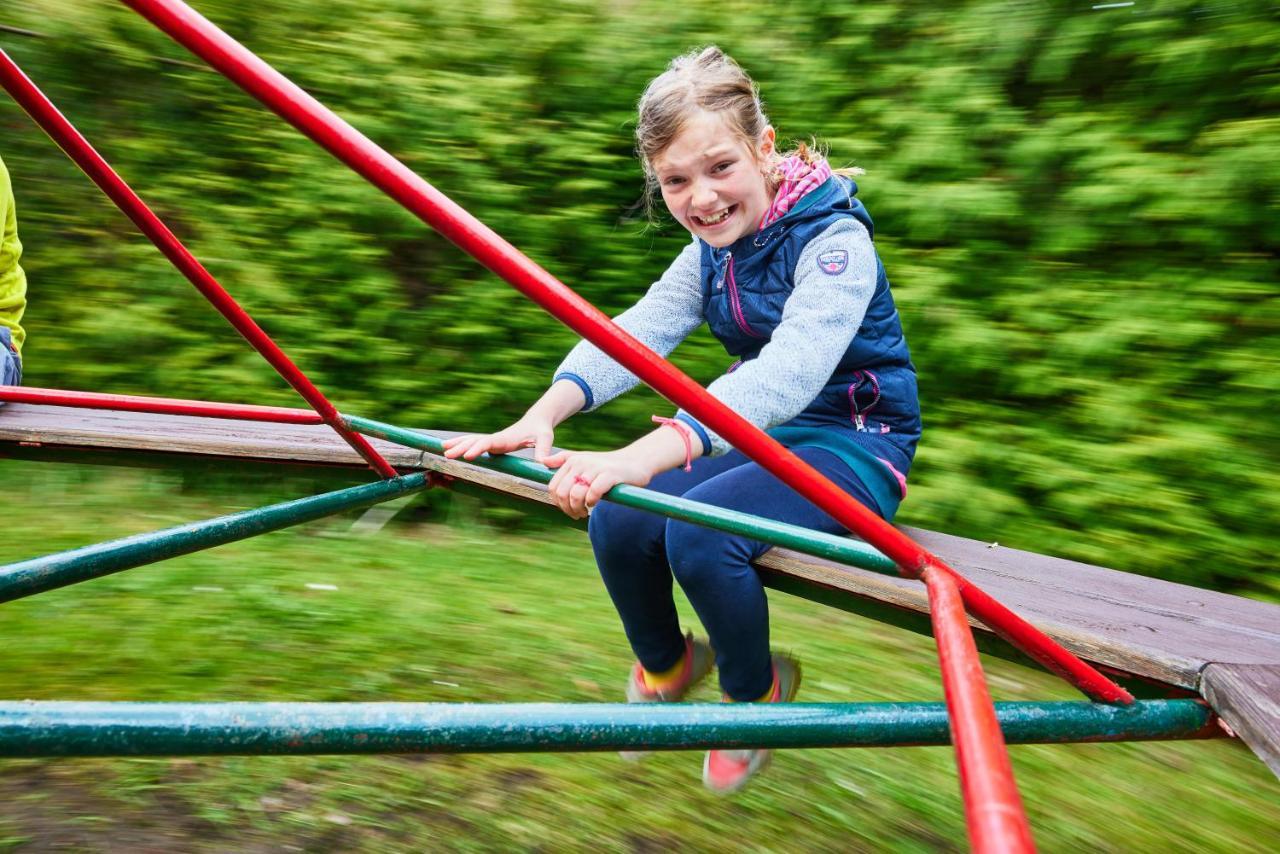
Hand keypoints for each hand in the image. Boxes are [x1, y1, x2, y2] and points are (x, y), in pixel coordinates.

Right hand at [441, 413, 555, 463]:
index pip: (489, 443)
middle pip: (475, 441)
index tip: (467, 455)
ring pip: (471, 440)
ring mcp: (493, 440)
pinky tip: (450, 448)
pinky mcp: (492, 443)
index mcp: (506, 438)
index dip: (478, 448)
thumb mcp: (546, 438)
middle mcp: (496, 438)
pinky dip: (461, 444)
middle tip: (447, 455)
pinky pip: (473, 443)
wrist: (537, 421)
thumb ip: (544, 450)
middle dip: (461, 447)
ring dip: (457, 444)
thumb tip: (543, 463)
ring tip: (442, 449)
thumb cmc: (541, 430)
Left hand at [542, 447, 655, 519]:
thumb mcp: (583, 460)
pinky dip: (591, 502)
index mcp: (572, 460)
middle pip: (562, 493)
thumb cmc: (607, 466)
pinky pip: (593, 492)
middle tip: (577, 514)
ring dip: (578, 509)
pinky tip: (594, 503)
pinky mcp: (610, 474)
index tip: (568, 509)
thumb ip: (563, 461)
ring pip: (575, 494)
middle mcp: (581, 462)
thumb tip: (543, 461)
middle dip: (567, 509)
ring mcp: (595, 468)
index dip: (558, 503)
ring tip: (585, 512)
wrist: (635, 462)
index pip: (553, 487)